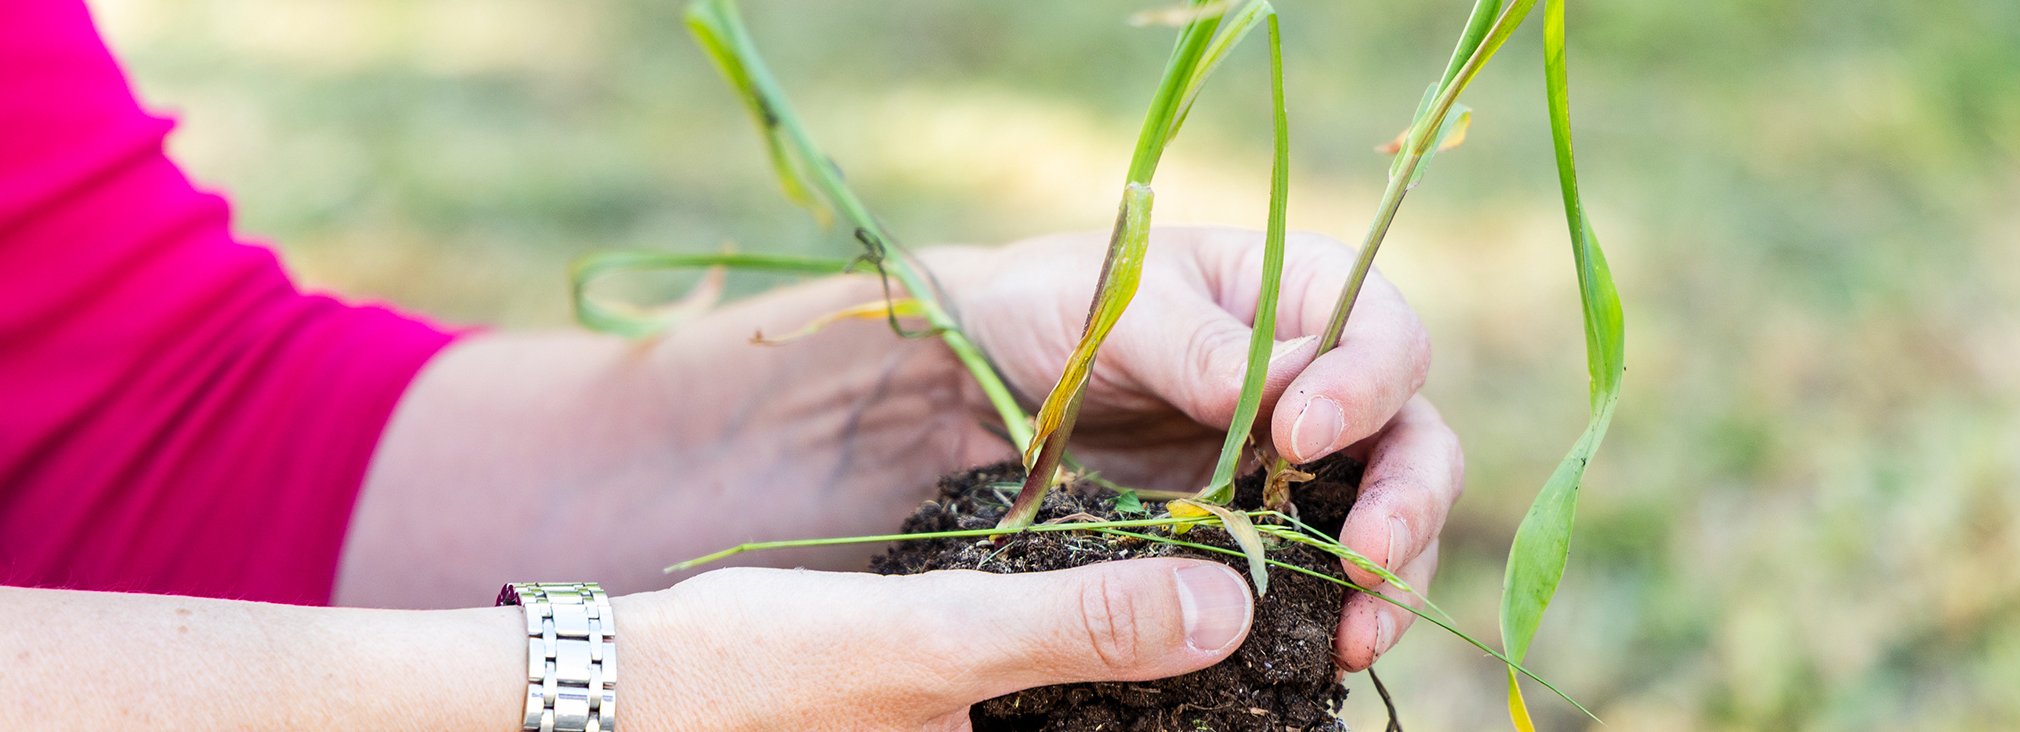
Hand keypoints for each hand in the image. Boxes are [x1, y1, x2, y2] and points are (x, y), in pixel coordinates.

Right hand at [615, 558, 1254, 730]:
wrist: (624, 687)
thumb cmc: (764, 674)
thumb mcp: (934, 641)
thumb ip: (1077, 626)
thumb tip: (1231, 607)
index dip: (1255, 716)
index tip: (1331, 653)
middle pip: (1141, 722)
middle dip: (1218, 682)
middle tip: (1303, 606)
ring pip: (1103, 712)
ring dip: (1161, 660)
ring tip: (1237, 583)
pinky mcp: (954, 719)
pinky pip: (1052, 694)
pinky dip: (1093, 647)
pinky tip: (1129, 581)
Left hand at [929, 226, 1464, 671]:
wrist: (989, 370)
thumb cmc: (1060, 306)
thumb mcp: (1118, 311)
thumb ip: (1197, 347)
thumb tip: (1284, 392)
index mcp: (1303, 293)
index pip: (1384, 337)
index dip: (1364, 388)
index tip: (1301, 436)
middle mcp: (1325, 376)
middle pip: (1413, 436)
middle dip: (1407, 500)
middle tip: (1366, 559)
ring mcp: (1302, 457)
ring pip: (1390, 512)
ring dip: (1392, 574)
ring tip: (1359, 633)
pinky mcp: (1265, 523)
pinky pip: (1327, 565)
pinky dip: (1342, 609)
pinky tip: (1330, 651)